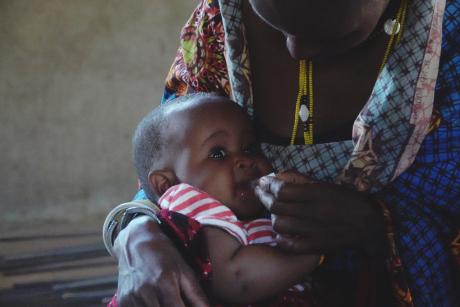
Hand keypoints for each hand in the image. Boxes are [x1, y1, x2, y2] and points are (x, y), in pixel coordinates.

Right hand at [113, 216, 209, 306]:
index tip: (187, 306)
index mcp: (165, 284)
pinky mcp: (123, 302)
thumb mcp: (185, 271)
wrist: (136, 242)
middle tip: (178, 302)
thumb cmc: (165, 255)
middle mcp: (146, 293)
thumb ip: (197, 296)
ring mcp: (131, 299)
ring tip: (167, 300)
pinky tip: (154, 301)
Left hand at [255, 170, 383, 253]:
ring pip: (280, 224)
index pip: (283, 189)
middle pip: (277, 206)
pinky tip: (282, 233)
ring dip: (274, 217)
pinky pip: (290, 244)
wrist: (370, 226)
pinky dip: (282, 239)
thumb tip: (283, 175)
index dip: (269, 185)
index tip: (263, 182)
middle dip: (264, 198)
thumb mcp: (329, 186)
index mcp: (317, 194)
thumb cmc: (349, 201)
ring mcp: (314, 230)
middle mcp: (313, 211)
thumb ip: (305, 181)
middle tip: (261, 194)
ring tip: (275, 213)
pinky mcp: (316, 245)